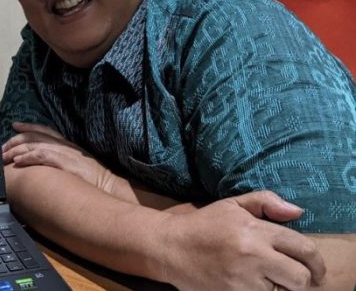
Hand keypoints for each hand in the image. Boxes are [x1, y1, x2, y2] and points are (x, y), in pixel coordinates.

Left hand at [2, 122, 116, 191]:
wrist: (109, 186)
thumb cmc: (94, 180)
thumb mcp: (77, 166)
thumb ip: (63, 162)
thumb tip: (46, 166)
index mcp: (67, 144)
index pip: (44, 130)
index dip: (28, 126)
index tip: (14, 125)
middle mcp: (64, 144)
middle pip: (34, 136)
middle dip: (15, 140)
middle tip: (2, 149)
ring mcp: (64, 152)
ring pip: (34, 144)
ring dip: (16, 150)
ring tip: (4, 157)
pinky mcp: (64, 162)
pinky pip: (41, 156)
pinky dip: (28, 157)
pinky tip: (18, 162)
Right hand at [160, 191, 325, 290]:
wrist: (168, 247)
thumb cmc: (203, 225)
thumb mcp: (232, 205)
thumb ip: (266, 202)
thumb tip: (297, 211)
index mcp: (254, 229)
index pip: (302, 248)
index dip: (316, 263)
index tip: (316, 270)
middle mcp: (252, 254)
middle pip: (299, 277)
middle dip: (302, 280)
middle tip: (295, 279)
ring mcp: (242, 279)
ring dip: (279, 288)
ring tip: (268, 280)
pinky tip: (252, 285)